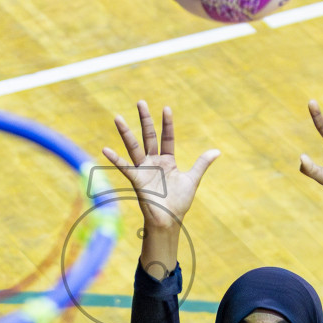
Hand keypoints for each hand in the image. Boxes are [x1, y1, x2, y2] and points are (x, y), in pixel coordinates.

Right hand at [101, 101, 218, 230]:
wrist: (170, 220)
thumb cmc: (179, 202)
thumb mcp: (192, 180)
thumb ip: (201, 164)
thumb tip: (217, 151)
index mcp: (167, 161)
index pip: (167, 137)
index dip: (167, 123)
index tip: (166, 108)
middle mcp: (154, 162)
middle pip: (149, 136)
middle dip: (145, 119)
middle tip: (140, 101)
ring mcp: (144, 169)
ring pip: (134, 147)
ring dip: (126, 132)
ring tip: (118, 117)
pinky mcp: (137, 179)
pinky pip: (125, 167)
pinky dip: (115, 159)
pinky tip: (106, 149)